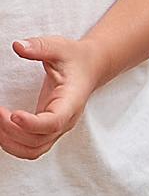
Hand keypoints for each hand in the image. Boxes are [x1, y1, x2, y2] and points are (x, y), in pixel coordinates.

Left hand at [0, 35, 104, 159]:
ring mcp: (59, 126)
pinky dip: (14, 144)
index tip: (13, 114)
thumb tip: (18, 46)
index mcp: (71, 100)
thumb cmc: (77, 58)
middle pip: (39, 140)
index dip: (32, 124)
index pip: (54, 122)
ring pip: (34, 149)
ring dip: (11, 142)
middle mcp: (67, 118)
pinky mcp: (50, 128)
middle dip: (12, 131)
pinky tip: (2, 129)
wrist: (92, 66)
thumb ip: (40, 47)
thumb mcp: (60, 47)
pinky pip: (32, 147)